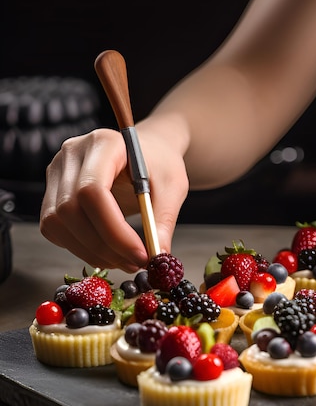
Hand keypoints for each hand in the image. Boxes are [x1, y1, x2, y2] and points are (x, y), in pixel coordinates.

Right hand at [40, 127, 188, 272]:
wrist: (149, 153)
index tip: (141, 254)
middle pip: (71, 209)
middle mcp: (72, 154)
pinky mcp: (52, 193)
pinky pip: (55, 229)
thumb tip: (158, 256)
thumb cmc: (161, 165)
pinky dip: (81, 248)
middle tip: (136, 263)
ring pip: (58, 223)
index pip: (92, 190)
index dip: (113, 229)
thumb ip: (163, 220)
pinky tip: (109, 251)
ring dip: (93, 252)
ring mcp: (57, 172)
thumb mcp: (173, 187)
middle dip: (104, 245)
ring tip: (126, 260)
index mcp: (104, 142)